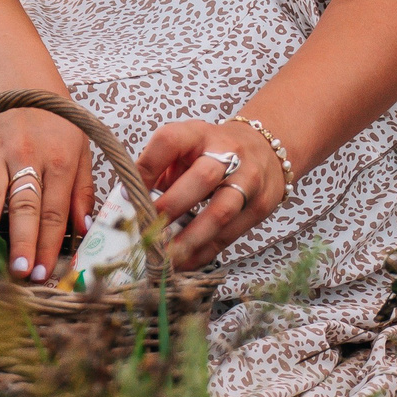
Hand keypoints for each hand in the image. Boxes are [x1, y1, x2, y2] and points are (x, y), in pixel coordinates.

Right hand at [0, 105, 94, 282]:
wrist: (18, 79)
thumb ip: (83, 190)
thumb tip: (85, 229)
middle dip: (22, 242)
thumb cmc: (56, 120)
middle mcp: (27, 154)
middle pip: (23, 206)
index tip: (45, 272)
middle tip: (20, 274)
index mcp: (59, 157)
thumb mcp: (82, 147)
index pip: (54, 210)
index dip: (49, 244)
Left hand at [138, 119, 288, 270]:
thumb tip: (130, 200)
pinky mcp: (259, 206)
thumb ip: (161, 169)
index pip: (170, 141)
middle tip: (149, 229)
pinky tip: (184, 262)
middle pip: (203, 178)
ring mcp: (248, 180)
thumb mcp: (187, 146)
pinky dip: (203, 252)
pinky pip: (229, 235)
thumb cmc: (213, 151)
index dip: (148, 167)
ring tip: (166, 257)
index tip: (130, 193)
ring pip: (221, 212)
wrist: (265, 150)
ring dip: (190, 238)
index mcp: (199, 133)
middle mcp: (228, 153)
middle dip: (172, 206)